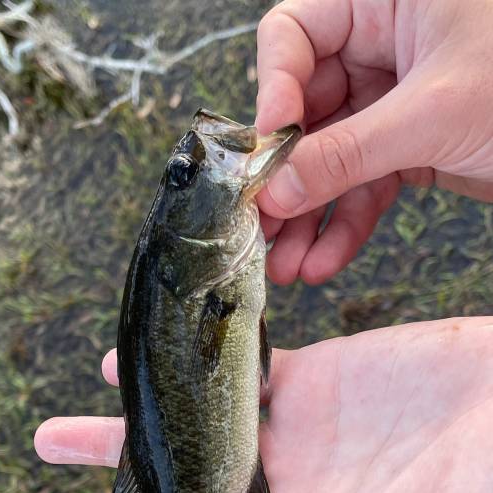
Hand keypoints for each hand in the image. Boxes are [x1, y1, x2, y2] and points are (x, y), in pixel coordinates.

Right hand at [255, 0, 492, 283]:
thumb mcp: (432, 114)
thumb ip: (348, 151)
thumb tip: (277, 188)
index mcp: (384, 3)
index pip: (295, 35)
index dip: (272, 91)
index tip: (265, 150)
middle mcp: (382, 48)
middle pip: (305, 111)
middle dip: (285, 177)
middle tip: (260, 227)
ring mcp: (392, 103)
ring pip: (331, 160)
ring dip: (308, 217)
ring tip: (285, 267)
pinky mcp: (409, 148)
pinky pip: (363, 187)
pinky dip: (345, 227)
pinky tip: (324, 262)